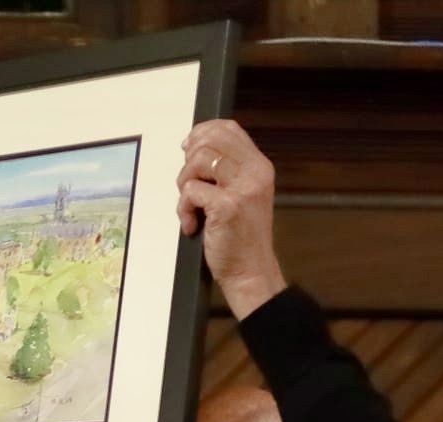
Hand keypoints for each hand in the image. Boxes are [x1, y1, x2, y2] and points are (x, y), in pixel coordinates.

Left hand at [175, 120, 286, 319]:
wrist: (250, 271)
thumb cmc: (241, 237)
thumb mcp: (242, 194)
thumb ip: (226, 170)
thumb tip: (193, 146)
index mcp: (259, 166)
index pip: (228, 129)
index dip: (202, 132)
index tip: (188, 149)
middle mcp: (255, 173)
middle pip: (210, 140)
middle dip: (189, 159)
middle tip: (188, 183)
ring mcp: (242, 189)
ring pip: (198, 160)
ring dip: (184, 183)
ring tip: (190, 205)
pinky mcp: (226, 206)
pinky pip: (190, 191)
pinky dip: (183, 209)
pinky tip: (191, 224)